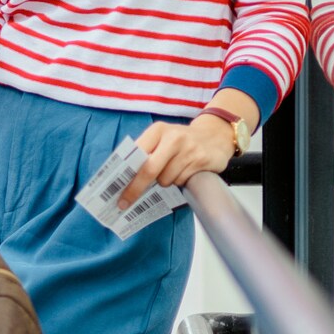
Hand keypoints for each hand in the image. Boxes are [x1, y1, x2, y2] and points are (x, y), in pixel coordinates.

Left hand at [118, 117, 237, 208]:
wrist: (215, 135)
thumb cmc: (181, 140)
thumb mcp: (162, 138)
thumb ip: (146, 152)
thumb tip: (125, 178)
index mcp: (158, 130)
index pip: (137, 155)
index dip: (126, 176)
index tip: (117, 192)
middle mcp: (173, 138)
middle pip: (149, 170)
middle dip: (136, 189)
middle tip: (126, 202)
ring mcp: (189, 149)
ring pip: (166, 180)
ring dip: (165, 182)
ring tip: (171, 171)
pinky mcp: (202, 160)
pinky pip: (181, 181)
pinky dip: (179, 181)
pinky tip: (184, 172)